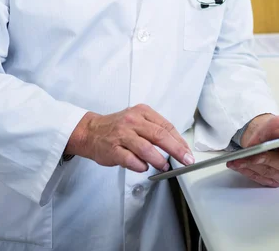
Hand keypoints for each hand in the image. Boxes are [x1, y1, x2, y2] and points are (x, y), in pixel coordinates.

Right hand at [65, 104, 194, 172]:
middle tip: (186, 160)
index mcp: (141, 112)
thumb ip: (154, 129)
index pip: (166, 126)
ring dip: (159, 160)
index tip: (188, 152)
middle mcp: (132, 121)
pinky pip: (131, 160)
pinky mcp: (113, 149)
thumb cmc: (117, 127)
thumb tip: (176, 146)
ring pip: (146, 148)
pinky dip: (140, 166)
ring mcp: (122, 135)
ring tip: (164, 166)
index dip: (179, 141)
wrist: (90, 132)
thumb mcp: (137, 119)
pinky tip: (144, 167)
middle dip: (176, 150)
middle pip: (160, 136)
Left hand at [227, 114, 278, 186]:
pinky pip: (262, 178)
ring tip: (237, 160)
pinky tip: (239, 165)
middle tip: (251, 154)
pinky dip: (249, 171)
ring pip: (270, 172)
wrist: (265, 136)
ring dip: (252, 166)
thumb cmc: (277, 128)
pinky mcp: (277, 181)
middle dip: (265, 158)